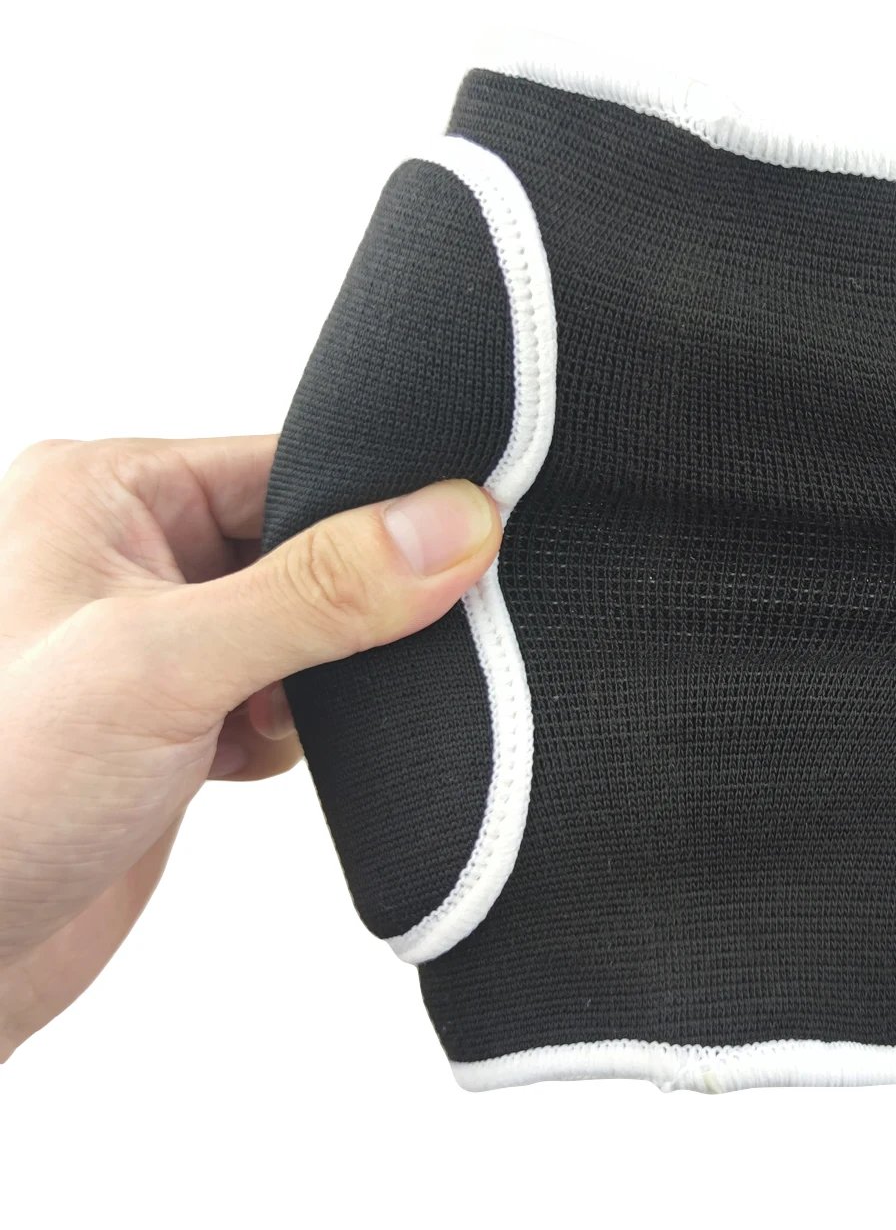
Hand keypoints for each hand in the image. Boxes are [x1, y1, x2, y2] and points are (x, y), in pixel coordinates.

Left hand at [0, 436, 500, 1059]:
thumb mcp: (162, 667)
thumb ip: (318, 592)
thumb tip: (453, 525)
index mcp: (105, 491)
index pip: (291, 465)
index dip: (378, 512)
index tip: (458, 558)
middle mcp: (130, 553)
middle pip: (311, 547)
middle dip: (345, 616)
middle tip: (335, 669)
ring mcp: (156, 641)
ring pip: (310, 629)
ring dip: (318, 685)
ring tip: (261, 725)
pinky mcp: (178, 718)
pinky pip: (288, 697)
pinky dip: (290, 734)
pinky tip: (237, 764)